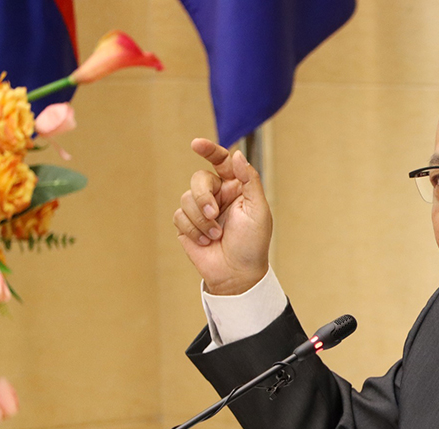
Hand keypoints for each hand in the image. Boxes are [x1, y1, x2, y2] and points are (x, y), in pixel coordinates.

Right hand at [173, 138, 271, 294]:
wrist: (237, 273)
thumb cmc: (253, 243)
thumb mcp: (259, 210)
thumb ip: (250, 181)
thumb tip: (237, 155)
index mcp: (236, 188)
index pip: (221, 162)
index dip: (209, 150)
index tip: (196, 144)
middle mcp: (218, 195)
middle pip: (199, 179)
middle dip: (203, 196)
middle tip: (214, 214)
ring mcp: (201, 210)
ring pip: (186, 198)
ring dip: (201, 219)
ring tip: (216, 235)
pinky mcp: (187, 225)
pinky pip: (179, 216)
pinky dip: (193, 230)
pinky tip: (206, 242)